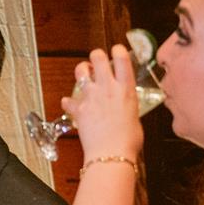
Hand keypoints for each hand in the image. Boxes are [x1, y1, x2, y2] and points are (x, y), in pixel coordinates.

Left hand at [61, 43, 143, 162]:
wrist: (112, 154)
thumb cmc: (128, 141)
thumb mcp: (135, 118)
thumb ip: (127, 107)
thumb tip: (124, 108)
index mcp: (126, 90)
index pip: (122, 59)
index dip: (118, 50)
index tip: (116, 50)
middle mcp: (108, 88)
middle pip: (98, 57)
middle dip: (96, 56)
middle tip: (96, 61)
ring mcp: (92, 96)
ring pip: (80, 70)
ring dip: (81, 70)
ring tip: (84, 73)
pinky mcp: (79, 108)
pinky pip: (69, 100)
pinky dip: (68, 102)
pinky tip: (69, 104)